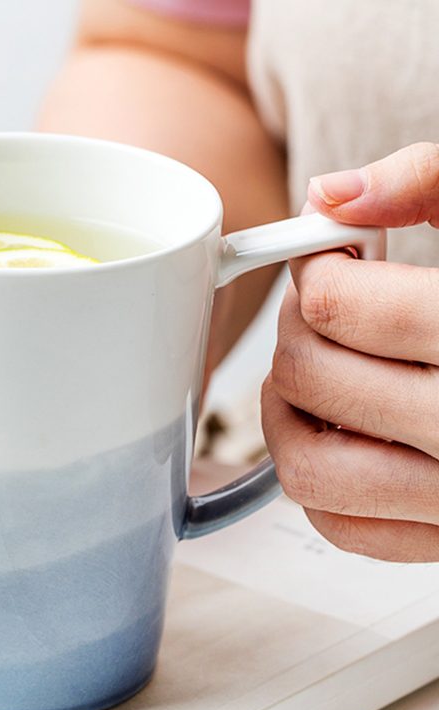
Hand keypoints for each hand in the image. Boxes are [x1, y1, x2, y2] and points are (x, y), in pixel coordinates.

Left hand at [263, 142, 438, 560]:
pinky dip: (320, 480)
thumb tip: (330, 195)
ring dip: (288, 410)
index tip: (330, 256)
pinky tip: (347, 431)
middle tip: (323, 303)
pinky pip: (341, 525)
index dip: (317, 267)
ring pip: (307, 469)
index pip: (342, 307)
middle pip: (312, 378)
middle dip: (298, 326)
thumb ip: (432, 181)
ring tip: (320, 366)